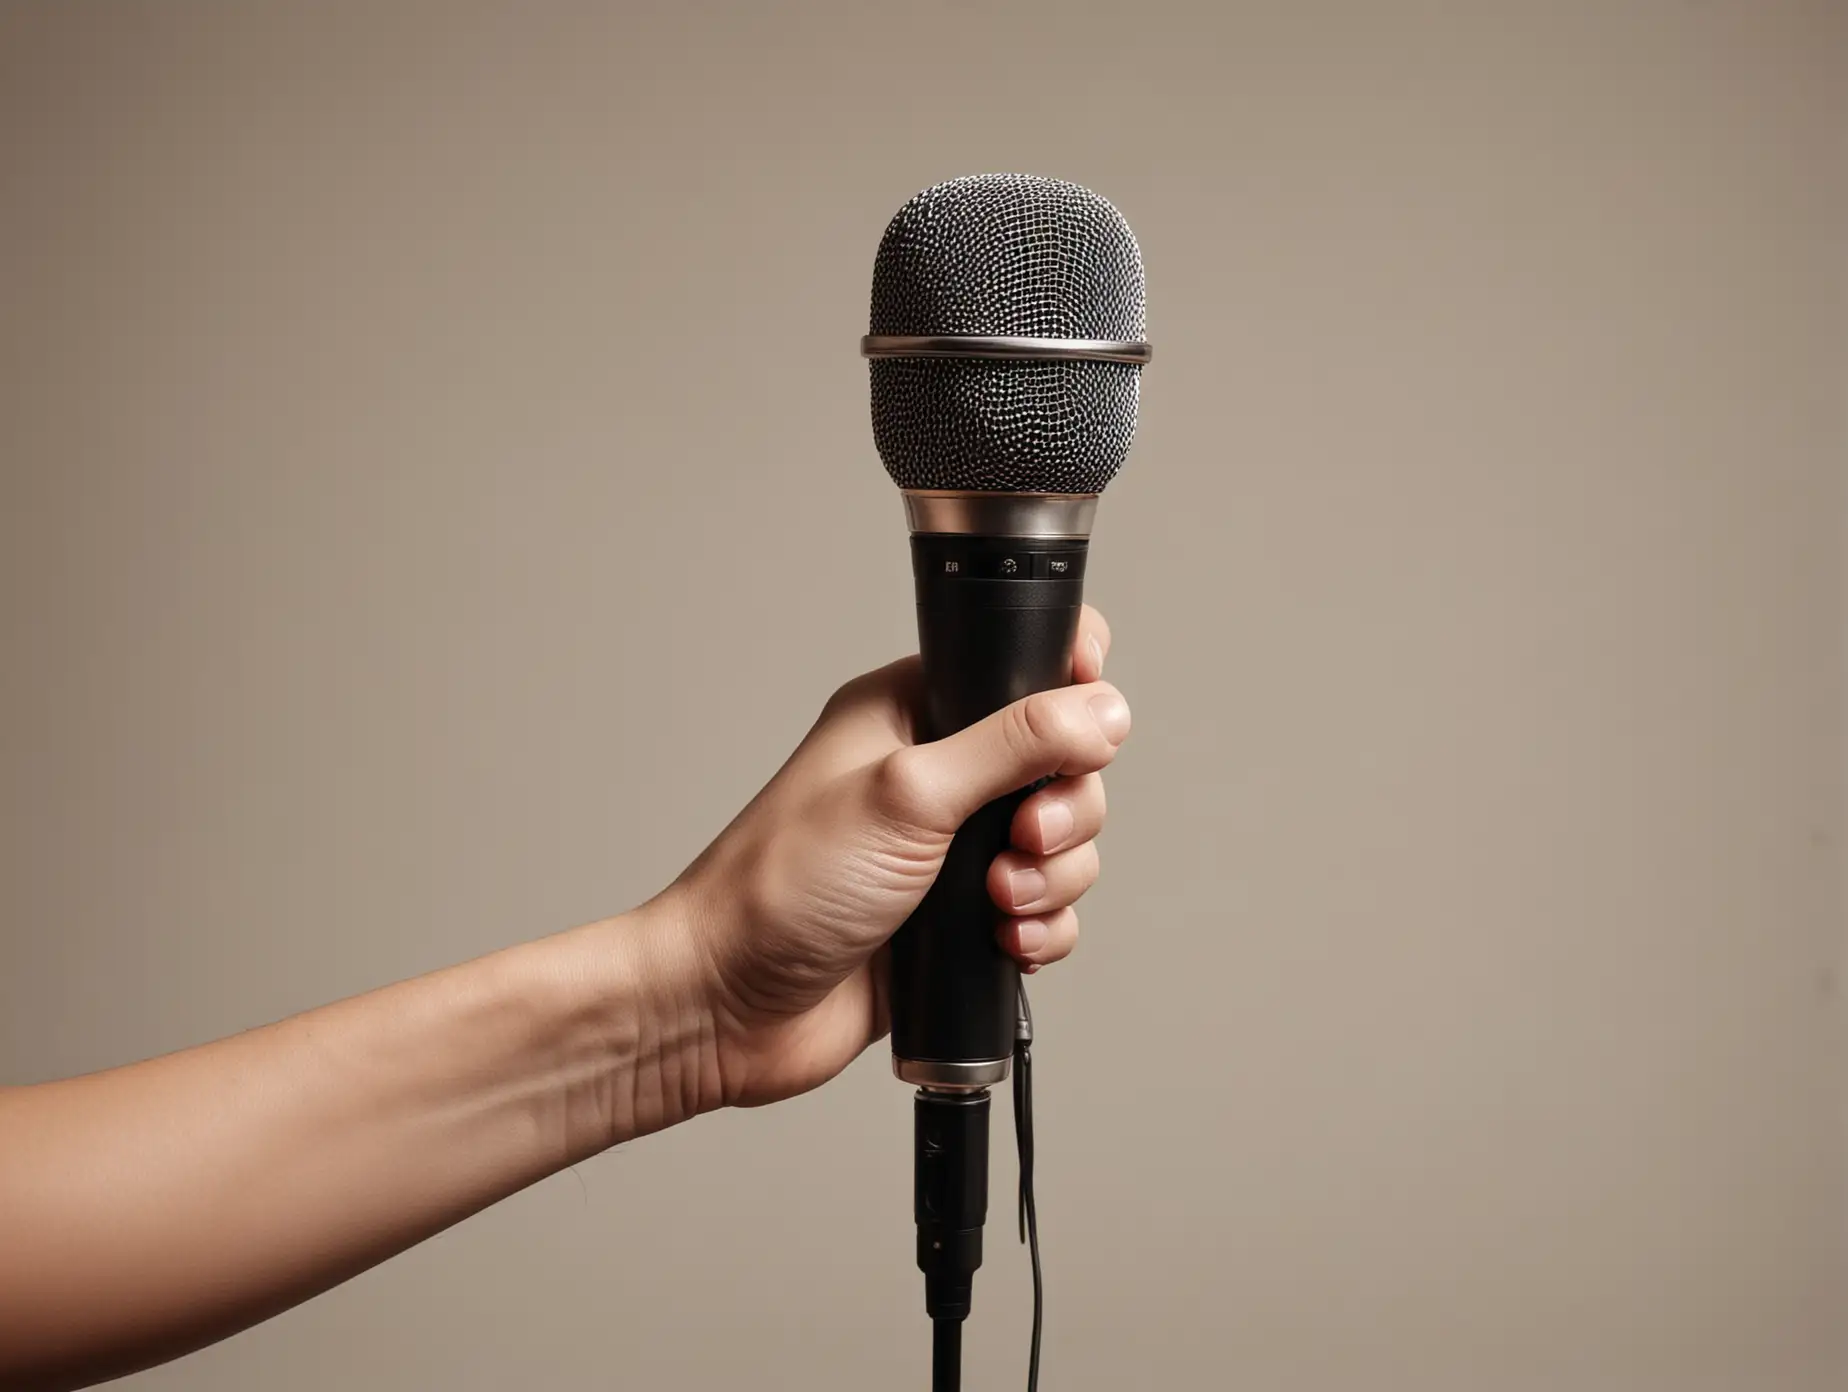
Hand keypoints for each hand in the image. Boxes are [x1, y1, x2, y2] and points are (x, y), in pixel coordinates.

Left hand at [661, 606, 1129, 1108]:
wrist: (728, 1007)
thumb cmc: (780, 887)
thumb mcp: (908, 793)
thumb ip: (1013, 743)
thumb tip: (1102, 708)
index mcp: (913, 710)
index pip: (1022, 661)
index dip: (1072, 684)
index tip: (1089, 727)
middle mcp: (937, 772)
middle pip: (1064, 764)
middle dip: (1064, 809)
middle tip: (1021, 838)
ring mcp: (950, 849)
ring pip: (1061, 844)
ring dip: (1052, 878)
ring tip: (997, 903)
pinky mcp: (959, 920)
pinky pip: (1043, 912)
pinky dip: (1040, 930)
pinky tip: (1002, 945)